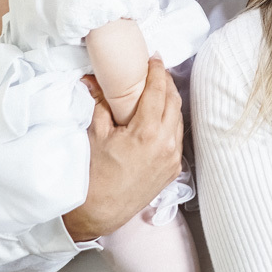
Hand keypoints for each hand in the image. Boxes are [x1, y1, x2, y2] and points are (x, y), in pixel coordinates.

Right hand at [62, 57, 182, 240]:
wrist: (98, 212)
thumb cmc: (93, 175)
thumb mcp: (94, 133)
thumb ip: (99, 102)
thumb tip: (94, 79)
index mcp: (148, 132)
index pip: (158, 91)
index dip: (156, 71)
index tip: (152, 58)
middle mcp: (166, 144)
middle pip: (173, 100)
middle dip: (165, 82)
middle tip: (154, 70)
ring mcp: (172, 158)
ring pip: (178, 118)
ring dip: (170, 101)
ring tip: (157, 89)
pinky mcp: (173, 169)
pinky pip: (177, 136)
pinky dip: (170, 121)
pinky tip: (159, 116)